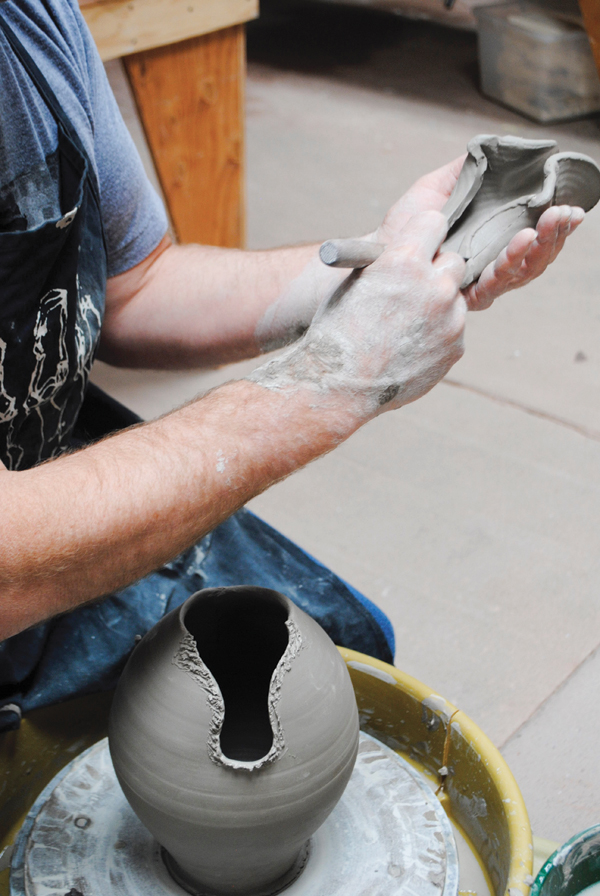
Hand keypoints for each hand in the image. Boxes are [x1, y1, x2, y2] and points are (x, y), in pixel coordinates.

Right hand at [250, 212, 466, 423]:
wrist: (340, 385)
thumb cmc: (338, 331)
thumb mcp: (355, 280)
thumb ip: (390, 260)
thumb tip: (412, 247)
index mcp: (405, 260)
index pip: (435, 221)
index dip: (423, 234)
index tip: (416, 245)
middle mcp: (434, 286)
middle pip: (454, 260)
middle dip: (436, 271)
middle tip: (414, 288)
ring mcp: (450, 319)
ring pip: (455, 298)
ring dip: (438, 305)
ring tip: (405, 326)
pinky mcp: (455, 347)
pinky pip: (453, 329)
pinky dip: (437, 335)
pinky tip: (409, 347)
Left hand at [377, 160, 583, 311]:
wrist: (379, 250)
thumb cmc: (406, 225)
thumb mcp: (438, 187)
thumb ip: (468, 170)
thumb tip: (498, 147)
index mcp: (492, 240)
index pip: (534, 235)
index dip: (556, 224)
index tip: (571, 206)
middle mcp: (490, 264)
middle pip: (536, 256)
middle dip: (555, 234)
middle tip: (565, 214)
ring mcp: (480, 282)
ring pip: (523, 272)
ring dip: (540, 247)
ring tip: (546, 226)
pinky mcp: (465, 296)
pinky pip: (495, 284)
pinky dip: (512, 263)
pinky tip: (522, 241)